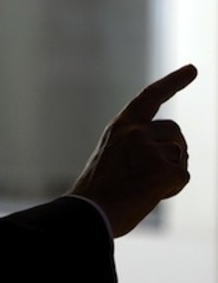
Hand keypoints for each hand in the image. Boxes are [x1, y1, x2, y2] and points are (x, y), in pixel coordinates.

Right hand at [69, 64, 196, 236]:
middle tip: (158, 173)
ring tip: (144, 188)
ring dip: (171, 172)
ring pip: (179, 155)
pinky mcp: (163, 169)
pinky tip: (150, 196)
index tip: (193, 69)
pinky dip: (172, 188)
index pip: (151, 96)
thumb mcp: (113, 155)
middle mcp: (136, 131)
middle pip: (174, 131)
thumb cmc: (99, 191)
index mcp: (121, 126)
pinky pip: (182, 176)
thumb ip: (136, 145)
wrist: (89, 213)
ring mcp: (150, 149)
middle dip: (175, 148)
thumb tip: (170, 155)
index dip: (173, 82)